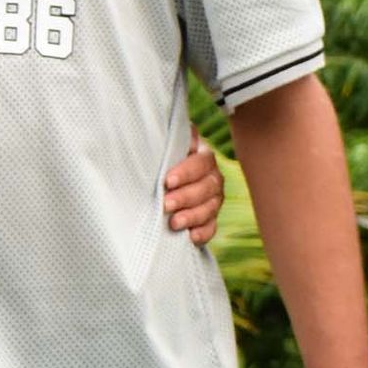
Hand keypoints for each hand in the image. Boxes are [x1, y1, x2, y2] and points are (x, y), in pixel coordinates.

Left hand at [164, 129, 225, 245]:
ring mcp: (213, 199)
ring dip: (193, 216)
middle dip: (186, 196)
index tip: (167, 181)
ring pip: (211, 207)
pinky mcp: (209, 219)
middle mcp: (211, 176)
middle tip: (166, 204)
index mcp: (200, 156)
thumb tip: (155, 130)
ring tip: (174, 223)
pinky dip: (202, 233)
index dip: (186, 172)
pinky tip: (190, 237)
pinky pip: (212, 227)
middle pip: (208, 186)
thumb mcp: (157, 151)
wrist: (155, 189)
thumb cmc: (155, 165)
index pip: (201, 161)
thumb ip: (162, 143)